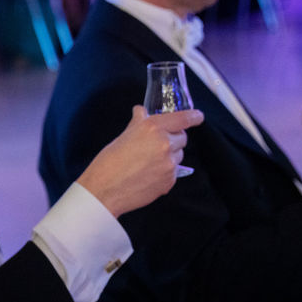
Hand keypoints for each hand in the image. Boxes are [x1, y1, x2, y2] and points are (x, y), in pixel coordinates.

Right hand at [75, 105, 202, 217]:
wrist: (104, 190)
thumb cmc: (108, 163)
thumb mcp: (123, 136)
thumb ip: (138, 123)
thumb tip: (141, 111)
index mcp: (153, 128)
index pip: (184, 118)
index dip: (194, 117)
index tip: (198, 117)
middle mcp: (164, 143)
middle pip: (183, 138)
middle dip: (173, 139)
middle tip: (157, 145)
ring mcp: (169, 163)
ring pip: (178, 155)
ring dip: (169, 156)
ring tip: (148, 163)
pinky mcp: (169, 181)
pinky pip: (173, 172)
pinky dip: (164, 172)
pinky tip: (147, 175)